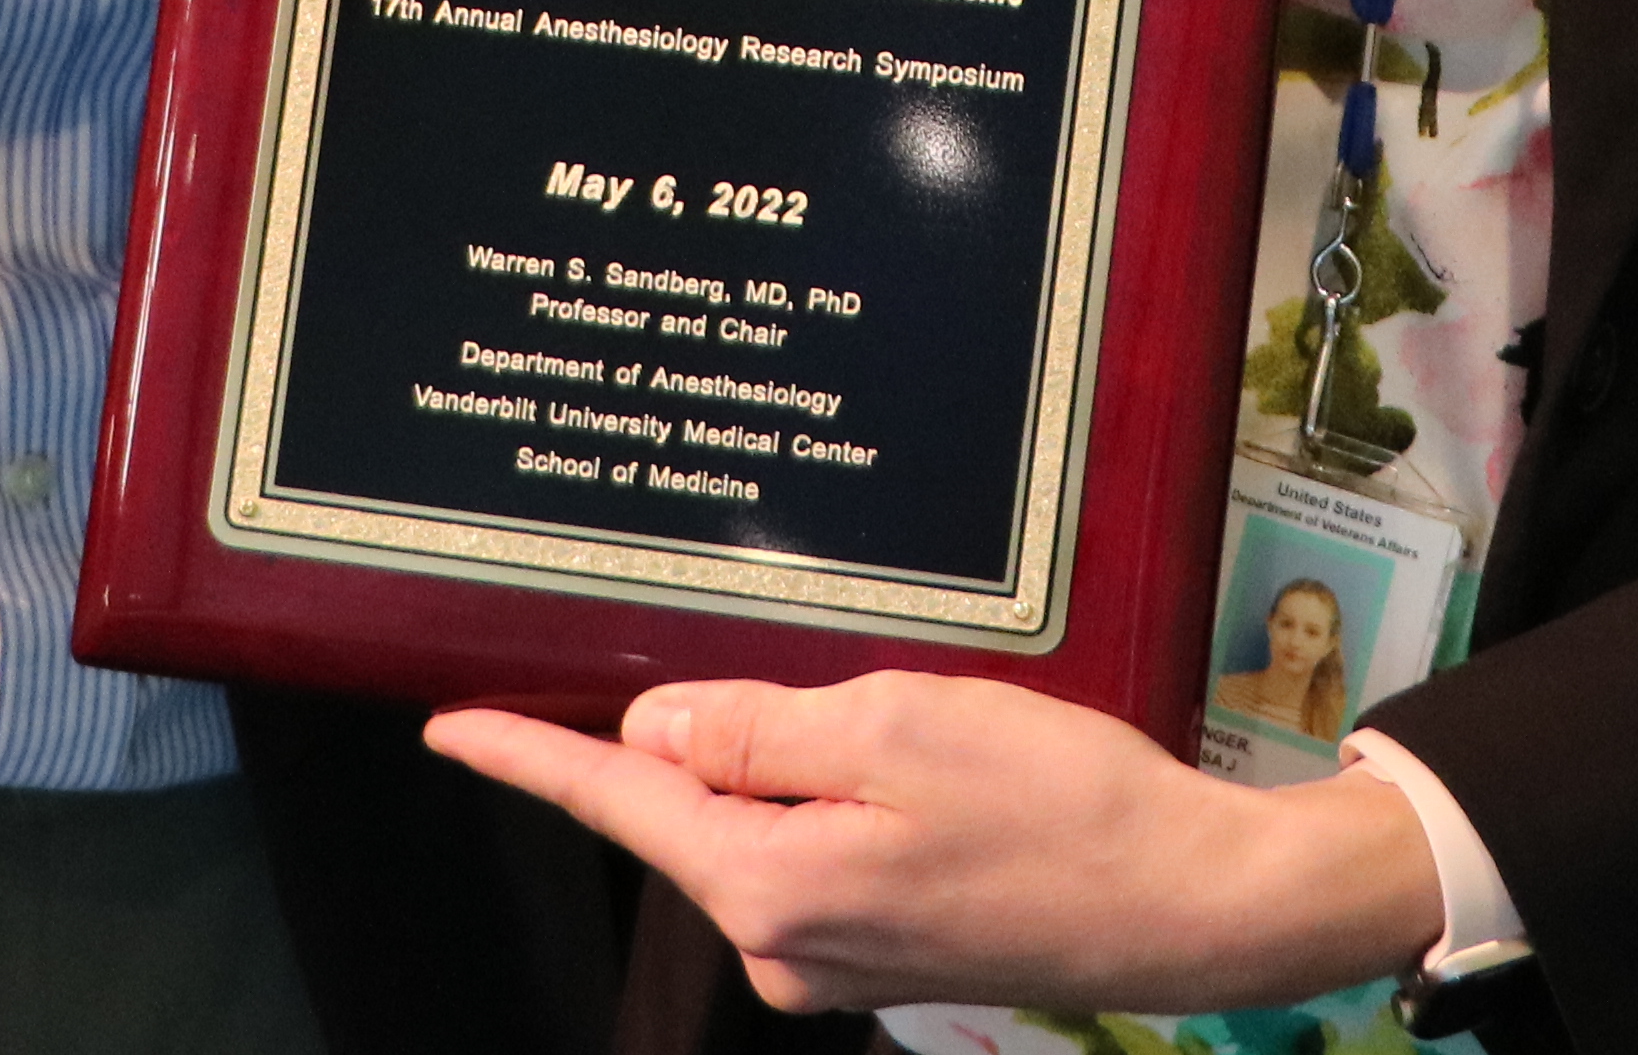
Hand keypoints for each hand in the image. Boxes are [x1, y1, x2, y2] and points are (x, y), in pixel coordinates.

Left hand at [423, 671, 1439, 1012]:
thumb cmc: (1060, 807)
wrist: (1189, 903)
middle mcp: (784, 942)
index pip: (617, 803)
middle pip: (696, 809)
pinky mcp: (885, 947)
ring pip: (765, 822)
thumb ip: (757, 729)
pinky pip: (819, 848)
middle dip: (724, 732)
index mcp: (771, 884)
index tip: (448, 727)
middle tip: (843, 682)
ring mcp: (835, 956)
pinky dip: (843, 795)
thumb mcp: (897, 727)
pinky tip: (931, 773)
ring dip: (802, 760)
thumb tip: (653, 732)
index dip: (529, 755)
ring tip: (926, 733)